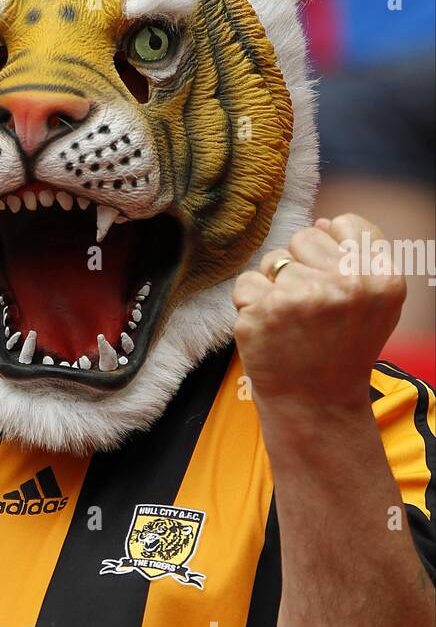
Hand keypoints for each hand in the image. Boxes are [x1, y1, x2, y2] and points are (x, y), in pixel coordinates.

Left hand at [232, 214, 406, 412]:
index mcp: (381, 280)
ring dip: (274, 286)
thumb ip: (358, 258)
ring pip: (272, 259)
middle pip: (304, 237)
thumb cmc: (341, 350)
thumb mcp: (374, 306)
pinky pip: (246, 282)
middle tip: (308, 309)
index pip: (345, 224)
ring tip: (290, 322)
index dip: (331, 250)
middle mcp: (345, 286)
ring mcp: (301, 298)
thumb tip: (320, 221)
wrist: (315, 405)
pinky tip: (269, 329)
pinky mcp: (262, 312)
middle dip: (300, 267)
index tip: (331, 282)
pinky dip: (250, 303)